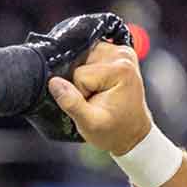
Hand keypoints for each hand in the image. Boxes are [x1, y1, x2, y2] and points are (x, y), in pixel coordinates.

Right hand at [21, 12, 132, 141]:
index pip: (79, 74)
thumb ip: (71, 103)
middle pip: (80, 61)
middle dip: (83, 82)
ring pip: (83, 58)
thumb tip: (54, 82)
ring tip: (101, 93)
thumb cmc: (116, 130)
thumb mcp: (90, 123)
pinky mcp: (118, 54)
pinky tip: (102, 85)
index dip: (81, 92)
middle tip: (97, 99)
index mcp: (120, 69)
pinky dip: (91, 71)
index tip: (94, 104)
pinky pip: (90, 57)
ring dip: (86, 76)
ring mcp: (122, 52)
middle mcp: (123, 55)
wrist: (132, 133)